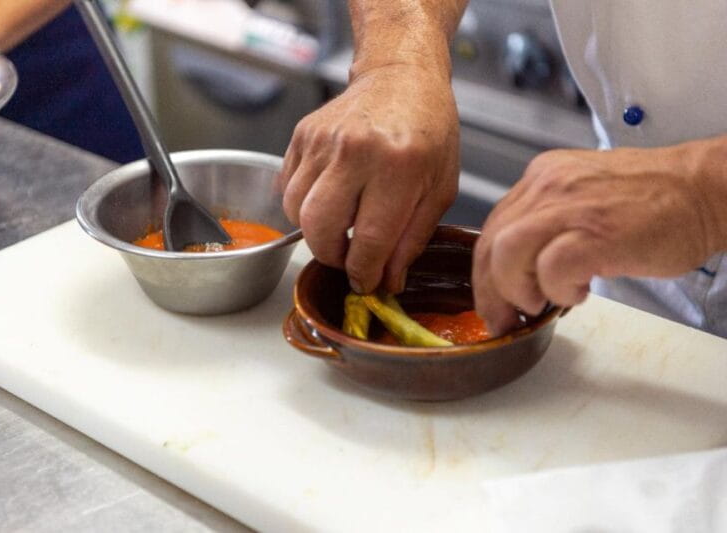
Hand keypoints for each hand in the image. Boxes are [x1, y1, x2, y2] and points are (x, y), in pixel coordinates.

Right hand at [279, 64, 459, 293]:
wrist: (401, 77)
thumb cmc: (428, 131)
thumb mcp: (439, 189)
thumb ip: (412, 239)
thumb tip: (386, 281)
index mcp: (398, 166)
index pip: (369, 240)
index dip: (364, 272)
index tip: (365, 282)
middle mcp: (355, 150)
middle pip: (320, 228)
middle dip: (331, 256)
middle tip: (349, 257)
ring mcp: (323, 140)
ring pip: (296, 211)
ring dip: (315, 231)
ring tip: (342, 223)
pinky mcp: (302, 135)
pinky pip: (288, 188)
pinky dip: (304, 204)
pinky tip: (330, 197)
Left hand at [473, 144, 725, 334]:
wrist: (706, 189)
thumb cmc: (655, 202)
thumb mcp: (585, 200)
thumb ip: (549, 226)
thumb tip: (521, 272)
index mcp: (543, 178)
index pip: (493, 227)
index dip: (485, 271)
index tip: (492, 300)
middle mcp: (549, 186)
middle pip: (490, 242)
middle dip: (490, 290)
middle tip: (504, 317)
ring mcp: (571, 206)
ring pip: (508, 252)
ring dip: (515, 290)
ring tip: (539, 304)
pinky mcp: (597, 231)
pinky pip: (551, 267)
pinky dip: (557, 290)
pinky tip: (578, 294)